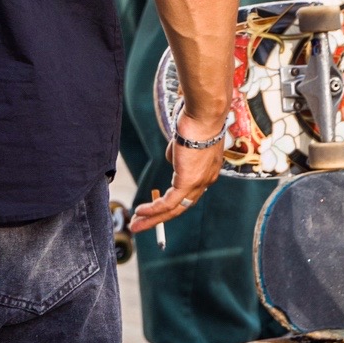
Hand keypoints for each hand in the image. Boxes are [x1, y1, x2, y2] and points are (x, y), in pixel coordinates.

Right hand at [128, 114, 225, 232]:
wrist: (203, 117)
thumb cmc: (196, 123)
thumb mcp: (184, 142)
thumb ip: (178, 155)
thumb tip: (172, 159)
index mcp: (207, 172)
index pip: (189, 195)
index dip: (172, 203)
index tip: (157, 209)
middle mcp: (206, 181)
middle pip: (181, 207)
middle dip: (160, 219)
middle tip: (142, 225)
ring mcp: (199, 183)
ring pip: (174, 209)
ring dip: (153, 219)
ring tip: (136, 225)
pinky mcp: (188, 182)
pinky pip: (169, 202)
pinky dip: (153, 210)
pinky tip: (140, 213)